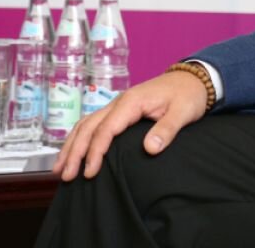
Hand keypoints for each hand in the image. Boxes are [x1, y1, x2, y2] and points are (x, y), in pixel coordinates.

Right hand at [52, 70, 209, 180]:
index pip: (106, 129)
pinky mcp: (120, 110)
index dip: (96, 152)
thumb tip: (149, 149)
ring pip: (86, 124)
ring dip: (71, 145)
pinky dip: (80, 137)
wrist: (194, 79)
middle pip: (88, 127)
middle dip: (75, 152)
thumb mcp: (183, 112)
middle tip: (66, 176)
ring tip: (59, 169)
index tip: (90, 172)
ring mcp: (118, 105)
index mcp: (132, 102)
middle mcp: (119, 102)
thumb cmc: (189, 95)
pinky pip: (94, 123)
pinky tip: (73, 151)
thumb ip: (167, 130)